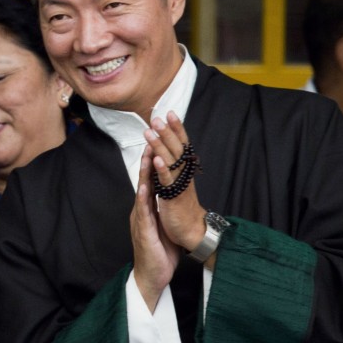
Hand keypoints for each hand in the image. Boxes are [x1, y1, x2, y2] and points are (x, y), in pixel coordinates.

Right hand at [130, 147, 180, 310]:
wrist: (152, 276)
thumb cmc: (159, 252)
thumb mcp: (163, 226)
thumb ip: (163, 210)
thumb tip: (170, 198)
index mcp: (147, 209)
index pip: (150, 181)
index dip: (153, 162)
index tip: (158, 142)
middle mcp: (141, 211)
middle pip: (144, 181)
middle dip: (147, 160)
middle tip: (150, 138)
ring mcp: (140, 220)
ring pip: (141, 192)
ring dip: (143, 173)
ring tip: (146, 155)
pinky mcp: (142, 231)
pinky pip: (143, 211)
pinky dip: (143, 197)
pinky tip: (145, 186)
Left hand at [144, 112, 206, 250]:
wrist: (192, 230)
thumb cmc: (183, 206)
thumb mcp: (178, 182)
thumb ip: (173, 167)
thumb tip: (165, 150)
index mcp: (184, 169)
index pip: (181, 144)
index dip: (176, 129)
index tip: (170, 112)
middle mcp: (184, 173)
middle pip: (176, 148)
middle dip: (167, 131)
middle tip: (157, 117)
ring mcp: (180, 184)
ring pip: (171, 161)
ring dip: (160, 145)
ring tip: (150, 131)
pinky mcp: (174, 197)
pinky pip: (168, 181)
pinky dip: (163, 170)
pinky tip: (156, 159)